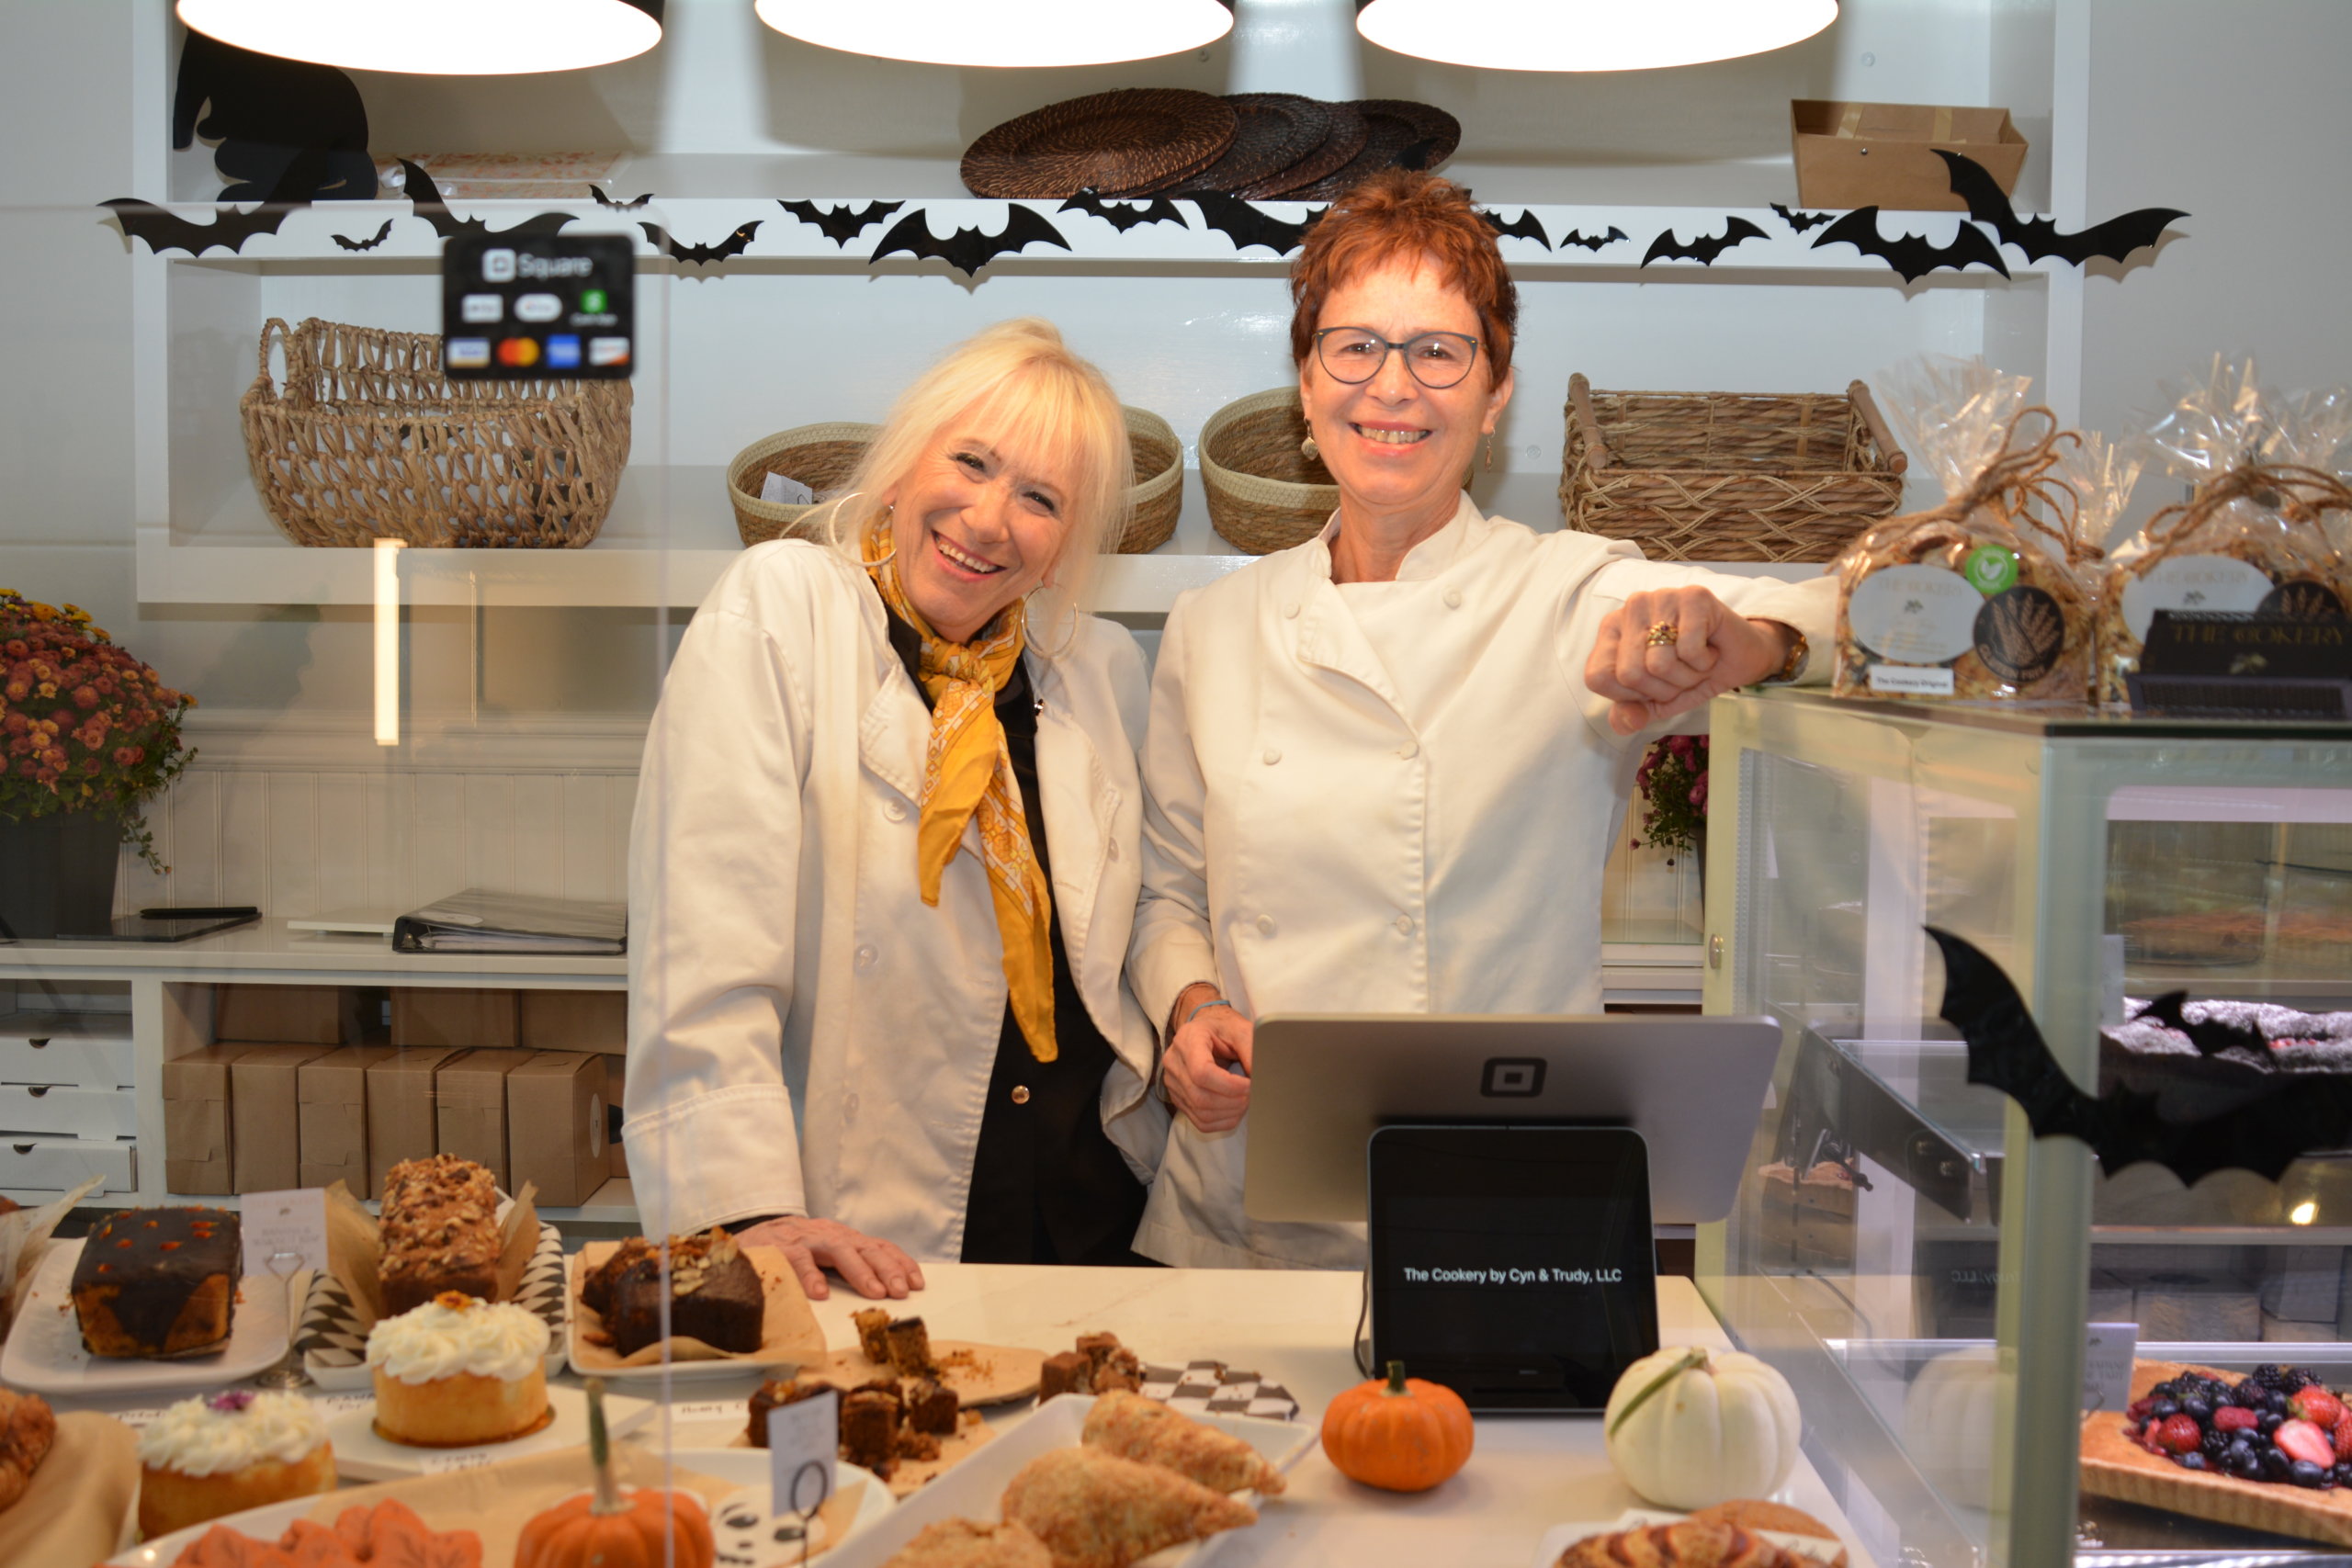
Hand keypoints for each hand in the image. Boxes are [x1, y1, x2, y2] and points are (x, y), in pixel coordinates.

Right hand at [733, 1216, 923, 1301]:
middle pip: (865, 1247)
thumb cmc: (788, 1253)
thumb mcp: (823, 1257)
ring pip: (838, 1249)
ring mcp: (804, 1239)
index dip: (899, 1262)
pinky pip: (798, 1259)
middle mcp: (828, 1235)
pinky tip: (820, 1293)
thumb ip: (846, 1267)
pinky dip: (810, 1275)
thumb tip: (881, 1289)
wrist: (743, 1240)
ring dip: (859, 1271)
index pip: (877, 1246)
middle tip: (902, 1291)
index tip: (917, 1282)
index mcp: (841, 1238)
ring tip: (874, 1292)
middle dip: (887, 1268)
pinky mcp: (779, 1248)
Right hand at [1162, 984, 1254, 1135]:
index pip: (1201, 1072)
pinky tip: (1236, 1111)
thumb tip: (1262, 1078)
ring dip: (1230, 1113)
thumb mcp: (1241, 1030)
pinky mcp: (1179, 1098)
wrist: (1206, 1030)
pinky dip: (1222, 1121)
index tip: (1250, 1086)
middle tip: (1253, 1095)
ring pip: (1200, 1112)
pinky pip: (1200, 1121)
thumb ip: (1251, 1050)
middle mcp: (1174, 1062)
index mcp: (1187, 1040)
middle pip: (1200, 1096)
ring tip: (1246, 1102)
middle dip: (1233, 1102)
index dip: (1229, 1086)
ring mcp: (1173, 1082)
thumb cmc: (1223, 1029)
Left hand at [1587, 588, 1790, 735]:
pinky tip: (1709, 649)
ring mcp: (1661, 597)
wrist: (1739, 659)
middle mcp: (1630, 609)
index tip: (1652, 687)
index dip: (1629, 696)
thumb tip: (1626, 723)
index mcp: (1610, 631)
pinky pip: (1688, 650)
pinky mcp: (1692, 596)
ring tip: (1695, 661)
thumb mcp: (1654, 702)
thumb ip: (1629, 714)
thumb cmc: (1690, 674)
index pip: (1597, 676)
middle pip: (1629, 673)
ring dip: (1686, 676)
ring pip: (1658, 664)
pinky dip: (1704, 662)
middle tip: (1681, 673)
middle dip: (1663, 688)